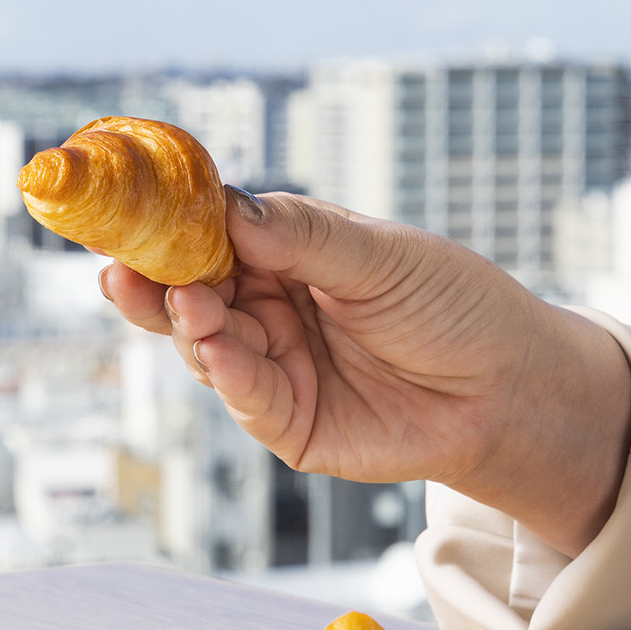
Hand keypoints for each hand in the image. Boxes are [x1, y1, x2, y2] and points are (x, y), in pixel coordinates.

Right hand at [102, 190, 630, 557]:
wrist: (512, 389)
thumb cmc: (455, 306)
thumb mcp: (381, 255)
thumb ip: (300, 235)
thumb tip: (223, 206)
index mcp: (284, 255)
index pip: (209, 234)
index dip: (166, 223)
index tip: (125, 206)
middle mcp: (267, 308)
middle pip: (186, 291)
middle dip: (151, 279)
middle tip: (118, 265)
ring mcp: (273, 366)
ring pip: (203, 343)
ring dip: (186, 322)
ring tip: (183, 299)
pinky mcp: (287, 423)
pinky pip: (242, 394)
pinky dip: (224, 368)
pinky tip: (216, 344)